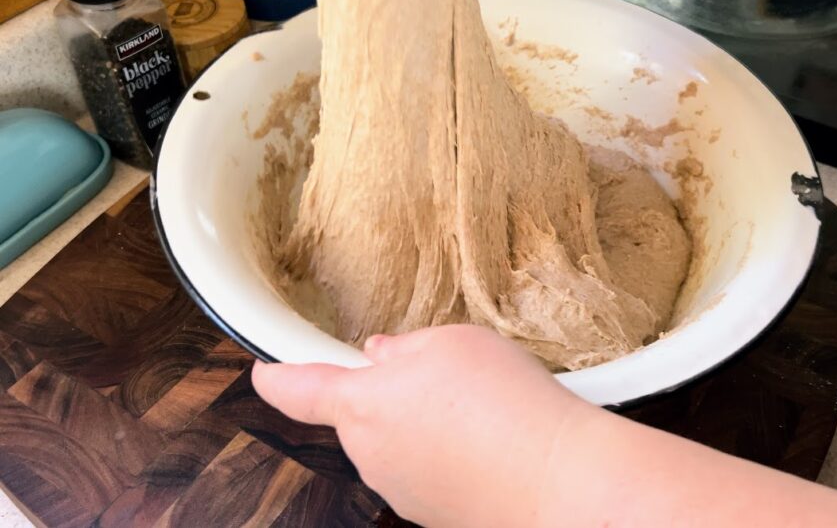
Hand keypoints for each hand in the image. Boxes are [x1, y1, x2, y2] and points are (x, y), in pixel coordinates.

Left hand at [251, 325, 596, 526]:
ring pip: (399, 444)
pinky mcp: (434, 513)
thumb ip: (404, 347)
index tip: (265, 370)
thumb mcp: (451, 342)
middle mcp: (370, 455)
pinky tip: (490, 442)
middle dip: (390, 393)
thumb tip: (383, 357)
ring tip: (480, 410)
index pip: (297, 389)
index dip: (275, 375)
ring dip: (425, 425)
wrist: (554, 478)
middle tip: (441, 374)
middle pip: (361, 415)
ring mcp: (401, 490)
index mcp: (361, 405)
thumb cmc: (501, 403)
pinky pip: (429, 471)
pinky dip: (450, 455)